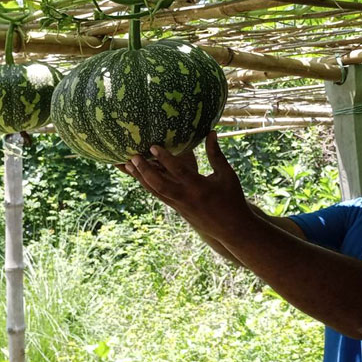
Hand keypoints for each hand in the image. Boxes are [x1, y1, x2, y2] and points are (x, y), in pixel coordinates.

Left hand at [120, 132, 253, 241]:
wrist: (232, 228)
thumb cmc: (232, 198)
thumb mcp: (226, 174)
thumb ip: (216, 154)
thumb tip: (210, 132)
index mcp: (199, 187)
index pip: (179, 171)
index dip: (165, 158)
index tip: (152, 146)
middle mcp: (186, 198)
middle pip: (159, 184)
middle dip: (144, 170)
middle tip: (133, 156)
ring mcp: (180, 206)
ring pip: (155, 192)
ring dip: (141, 178)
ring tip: (128, 165)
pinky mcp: (177, 210)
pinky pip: (159, 196)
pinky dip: (148, 185)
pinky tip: (140, 176)